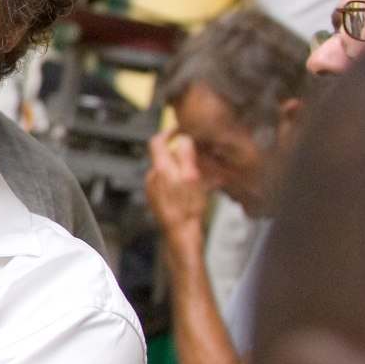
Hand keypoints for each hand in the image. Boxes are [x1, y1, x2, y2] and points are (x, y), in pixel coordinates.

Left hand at [146, 128, 210, 245]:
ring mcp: (155, 188)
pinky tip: (203, 190)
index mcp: (161, 168)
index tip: (178, 130)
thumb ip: (186, 156)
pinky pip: (173, 185)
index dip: (167, 133)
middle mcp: (154, 176)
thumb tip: (183, 139)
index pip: (157, 142)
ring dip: (190, 172)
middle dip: (186, 157)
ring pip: (174, 172)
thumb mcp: (192, 177)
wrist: (180, 233)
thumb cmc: (187, 208)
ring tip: (211, 178)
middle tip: (203, 158)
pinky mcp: (159, 198)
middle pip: (168, 158)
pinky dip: (186, 183)